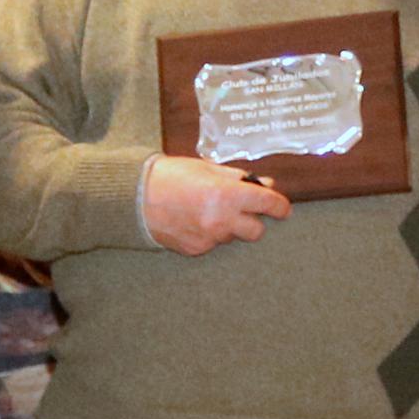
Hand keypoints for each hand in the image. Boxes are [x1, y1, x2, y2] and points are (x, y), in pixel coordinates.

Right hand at [141, 157, 291, 255]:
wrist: (135, 197)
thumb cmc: (171, 176)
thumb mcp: (208, 169)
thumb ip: (239, 179)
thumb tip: (265, 184)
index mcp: (227, 195)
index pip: (268, 205)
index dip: (280, 206)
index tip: (283, 208)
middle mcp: (221, 220)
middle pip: (256, 231)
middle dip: (253, 221)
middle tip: (240, 209)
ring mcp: (208, 238)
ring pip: (232, 237)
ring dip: (228, 226)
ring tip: (206, 211)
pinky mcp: (196, 250)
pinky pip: (212, 244)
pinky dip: (209, 234)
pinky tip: (193, 220)